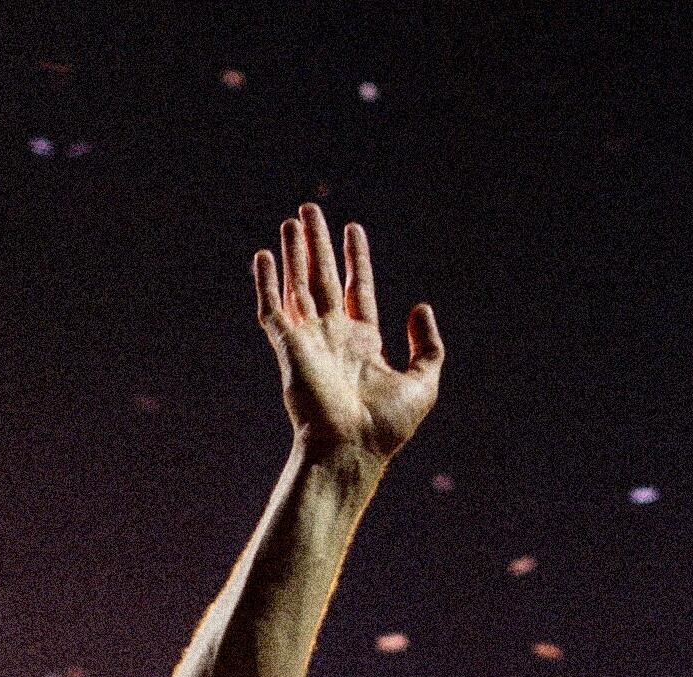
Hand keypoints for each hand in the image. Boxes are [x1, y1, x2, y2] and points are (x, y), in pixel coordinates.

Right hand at [254, 203, 441, 463]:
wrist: (351, 449)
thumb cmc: (386, 427)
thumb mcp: (424, 381)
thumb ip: (428, 345)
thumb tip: (420, 307)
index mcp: (363, 343)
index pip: (358, 289)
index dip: (356, 258)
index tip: (353, 228)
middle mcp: (332, 338)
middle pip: (324, 279)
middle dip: (318, 245)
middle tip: (310, 211)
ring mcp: (308, 342)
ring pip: (298, 286)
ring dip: (294, 253)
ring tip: (292, 220)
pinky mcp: (288, 349)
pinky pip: (273, 310)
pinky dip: (267, 282)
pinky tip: (265, 255)